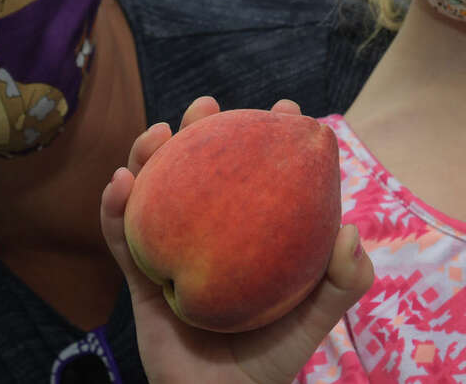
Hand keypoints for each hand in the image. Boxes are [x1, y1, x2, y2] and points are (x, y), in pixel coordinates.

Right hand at [100, 97, 371, 383]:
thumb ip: (341, 282)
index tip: (284, 109)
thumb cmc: (270, 364)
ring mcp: (173, 251)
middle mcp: (212, 236)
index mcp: (251, 236)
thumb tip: (348, 231)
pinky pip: (122, 239)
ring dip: (149, 155)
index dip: (270, 136)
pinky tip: (121, 183)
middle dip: (202, 129)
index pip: (261, 175)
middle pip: (202, 170)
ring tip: (159, 133)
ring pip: (155, 192)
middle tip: (207, 106)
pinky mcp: (140, 278)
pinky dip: (116, 209)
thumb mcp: (313, 321)